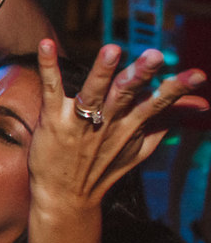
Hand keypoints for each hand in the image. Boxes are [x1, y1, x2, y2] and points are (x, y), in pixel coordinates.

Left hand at [29, 40, 207, 211]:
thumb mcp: (141, 147)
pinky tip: (46, 44)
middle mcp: (107, 122)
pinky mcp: (52, 119)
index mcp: (130, 125)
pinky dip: (48, 66)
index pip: (156, 104)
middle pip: (126, 95)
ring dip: (101, 71)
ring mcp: (78, 121)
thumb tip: (201, 104)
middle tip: (154, 56)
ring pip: (92, 92)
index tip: (197, 76)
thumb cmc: (103, 167)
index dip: (176, 90)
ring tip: (112, 50)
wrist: (64, 197)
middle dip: (140, 75)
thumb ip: (168, 121)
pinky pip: (50, 89)